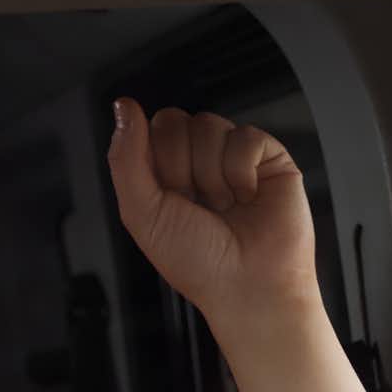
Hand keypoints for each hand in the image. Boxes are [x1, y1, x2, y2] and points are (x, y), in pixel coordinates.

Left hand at [106, 98, 318, 330]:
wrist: (247, 285)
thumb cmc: (197, 263)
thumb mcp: (142, 213)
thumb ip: (126, 158)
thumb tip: (123, 106)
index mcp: (161, 177)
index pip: (148, 130)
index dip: (153, 158)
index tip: (165, 193)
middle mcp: (195, 164)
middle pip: (174, 121)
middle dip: (180, 167)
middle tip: (195, 203)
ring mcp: (231, 158)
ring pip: (209, 125)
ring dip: (210, 174)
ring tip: (223, 205)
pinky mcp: (268, 157)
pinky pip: (246, 135)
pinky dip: (241, 171)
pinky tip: (247, 197)